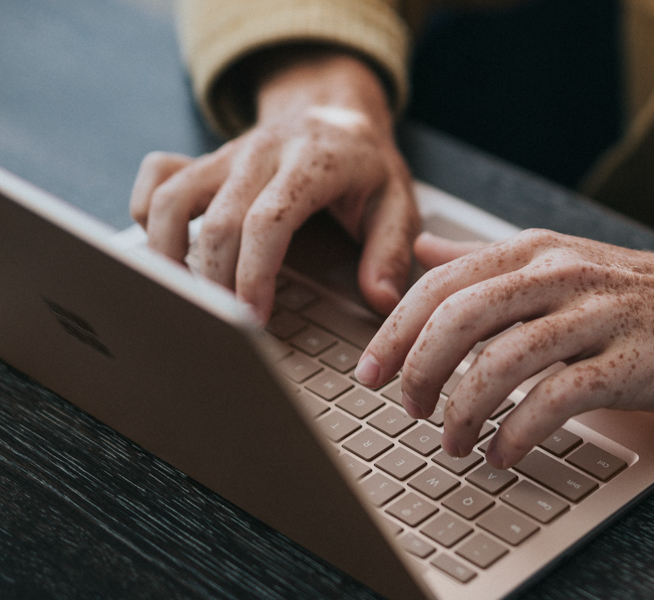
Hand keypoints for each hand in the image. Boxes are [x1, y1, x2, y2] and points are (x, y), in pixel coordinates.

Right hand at [129, 49, 418, 321]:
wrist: (333, 109)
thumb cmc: (364, 165)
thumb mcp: (398, 201)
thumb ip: (391, 251)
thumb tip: (381, 301)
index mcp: (311, 163)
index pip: (267, 221)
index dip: (254, 273)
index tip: (253, 319)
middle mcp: (260, 153)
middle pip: (217, 222)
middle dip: (216, 282)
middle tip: (227, 327)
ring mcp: (226, 155)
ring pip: (171, 199)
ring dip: (169, 255)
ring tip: (189, 300)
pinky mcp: (202, 160)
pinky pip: (156, 178)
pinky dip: (147, 215)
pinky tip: (165, 251)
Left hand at [356, 230, 653, 467]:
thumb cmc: (636, 293)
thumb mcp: (559, 259)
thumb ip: (487, 258)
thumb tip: (424, 251)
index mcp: (535, 252)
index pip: (442, 283)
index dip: (396, 329)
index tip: (371, 371)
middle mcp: (559, 276)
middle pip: (461, 317)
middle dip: (419, 369)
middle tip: (408, 408)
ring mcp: (594, 317)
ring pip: (502, 361)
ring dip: (464, 410)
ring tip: (453, 442)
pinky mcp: (624, 363)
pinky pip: (554, 400)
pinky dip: (517, 432)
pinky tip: (503, 453)